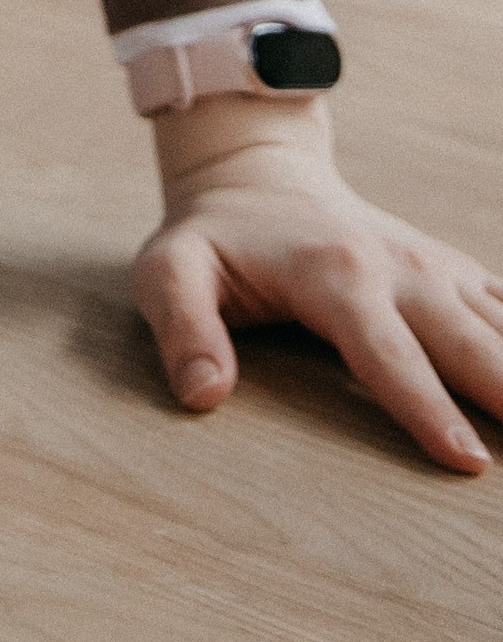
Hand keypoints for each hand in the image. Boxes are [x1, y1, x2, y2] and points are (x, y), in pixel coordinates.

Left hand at [135, 98, 502, 471]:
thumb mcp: (169, 271)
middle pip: (479, 346)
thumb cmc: (212, 240)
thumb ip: (181, 328)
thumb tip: (202, 395)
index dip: (425, 409)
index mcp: (337, 277)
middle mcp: (404, 270)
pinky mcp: (461, 276)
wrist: (258, 175)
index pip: (387, 354)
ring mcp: (441, 271)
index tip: (469, 466)